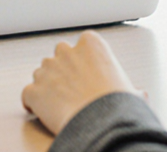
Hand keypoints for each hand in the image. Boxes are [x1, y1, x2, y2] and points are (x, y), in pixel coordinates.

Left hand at [21, 31, 141, 135]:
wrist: (101, 122)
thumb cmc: (118, 105)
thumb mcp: (131, 90)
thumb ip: (129, 87)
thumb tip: (138, 95)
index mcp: (91, 43)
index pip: (82, 43)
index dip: (84, 60)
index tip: (88, 73)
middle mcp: (66, 51)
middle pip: (59, 55)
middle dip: (63, 69)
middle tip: (73, 88)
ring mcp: (47, 70)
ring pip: (41, 73)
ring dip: (47, 85)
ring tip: (59, 104)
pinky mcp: (33, 90)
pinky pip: (27, 94)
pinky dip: (32, 102)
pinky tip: (39, 111)